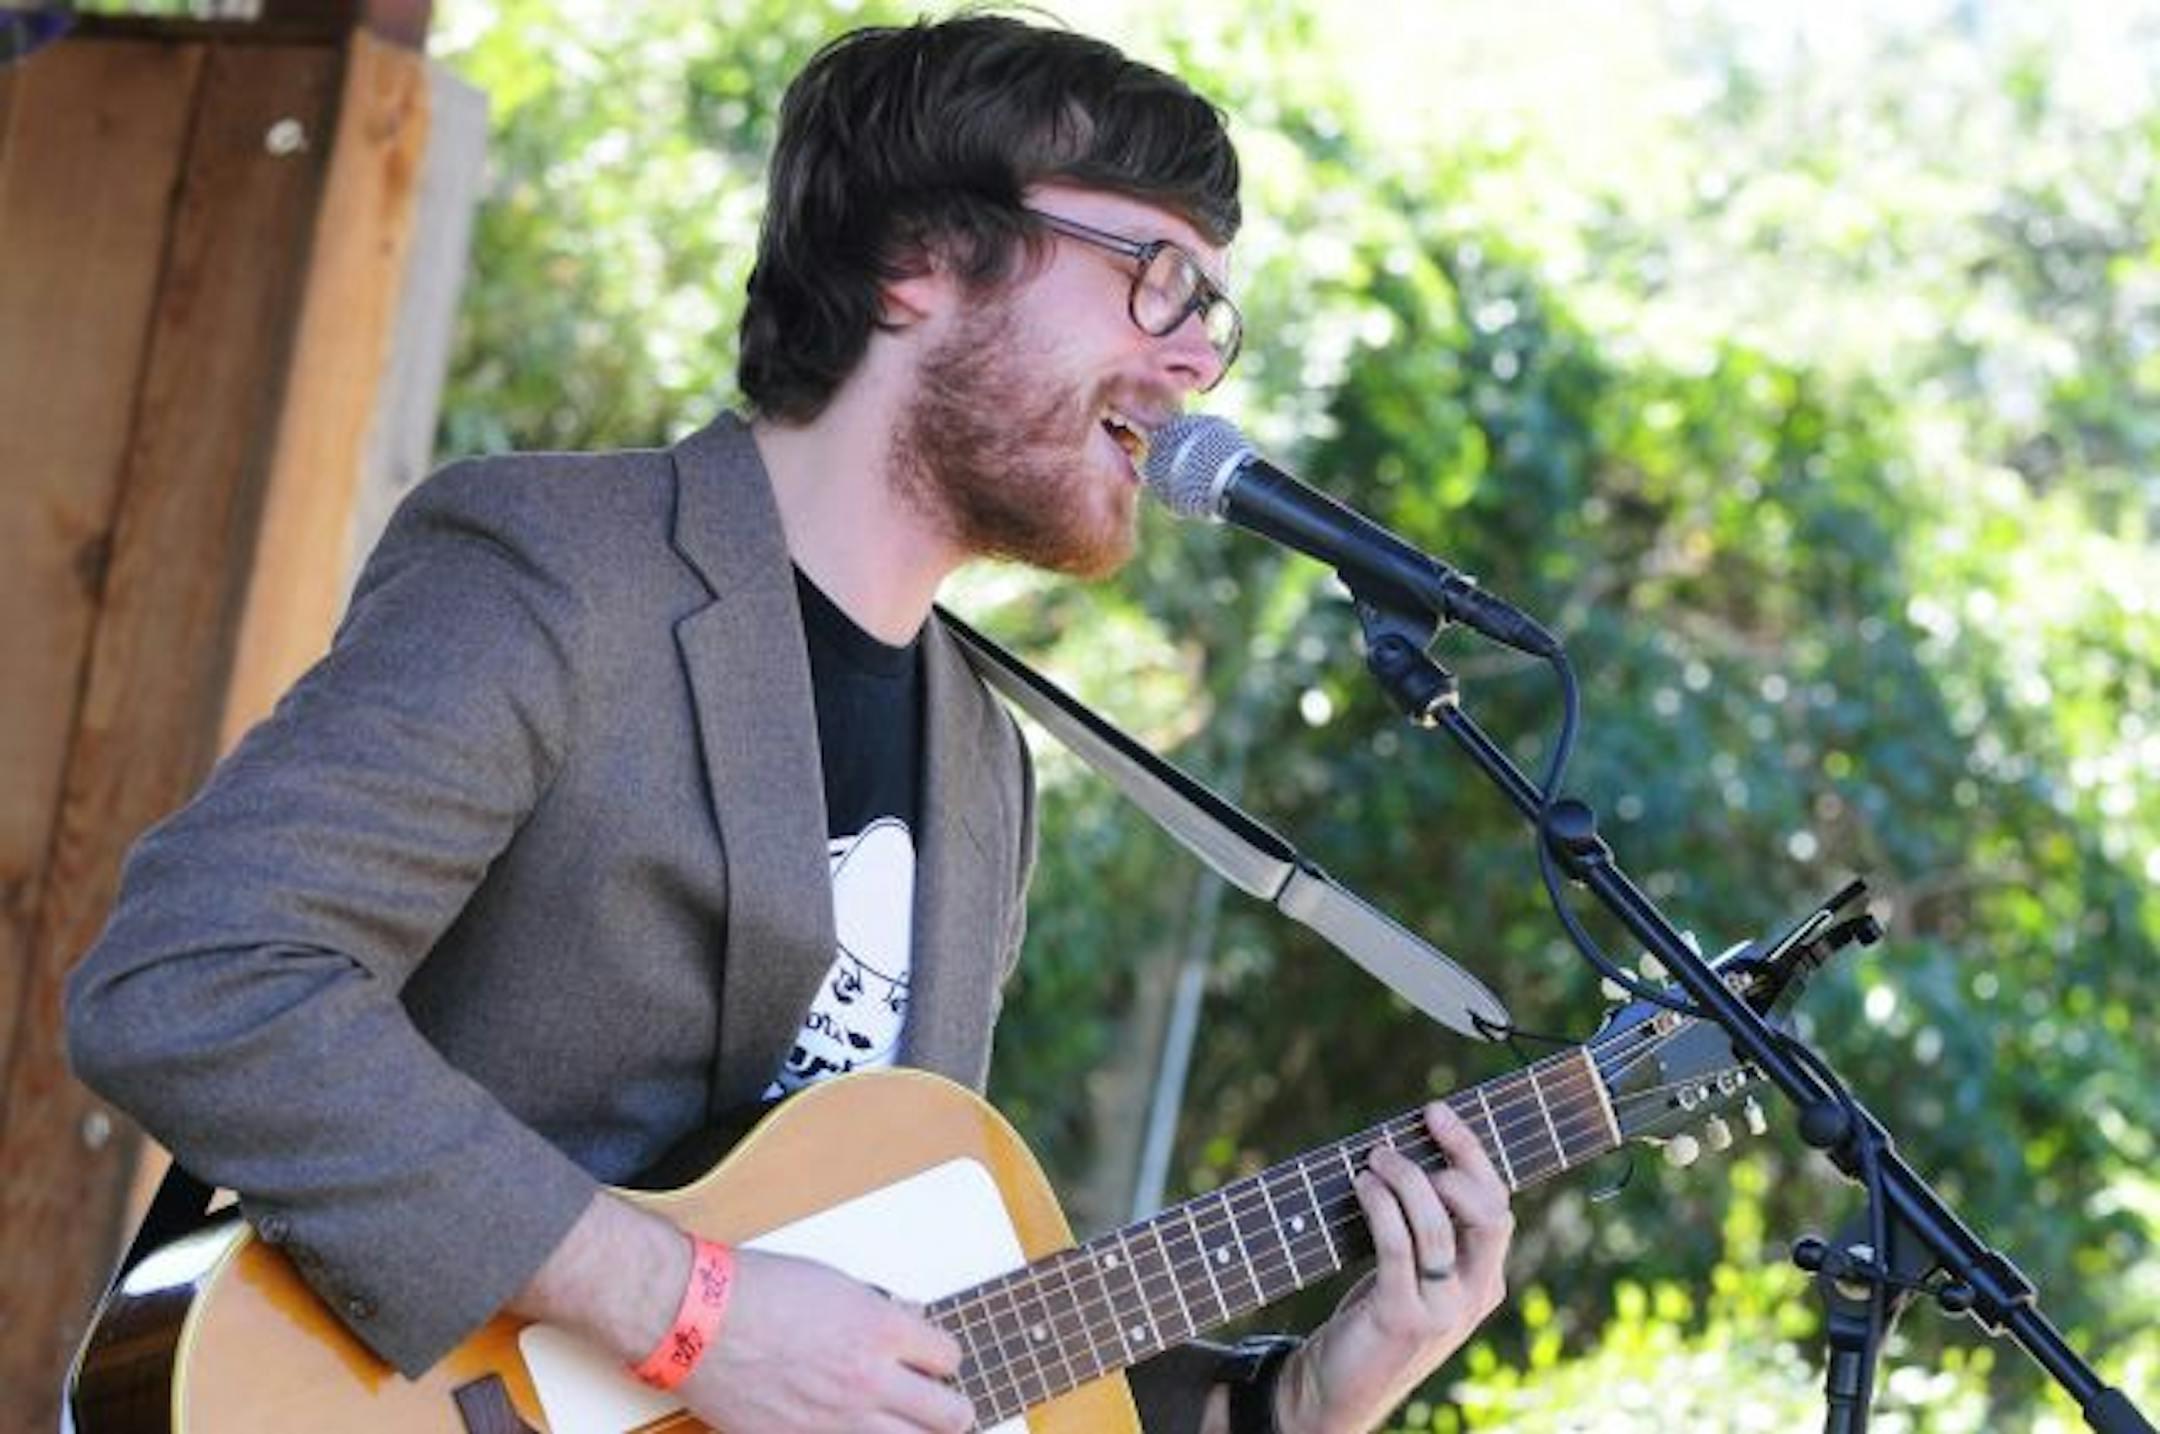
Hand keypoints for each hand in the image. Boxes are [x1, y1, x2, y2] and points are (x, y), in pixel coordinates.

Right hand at [680, 1248, 974, 1432]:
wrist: (695, 1319)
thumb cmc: (756, 1290)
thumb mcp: (833, 1282)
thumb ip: (877, 1308)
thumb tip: (907, 1317)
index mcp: (881, 1329)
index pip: (949, 1357)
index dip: (942, 1358)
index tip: (933, 1361)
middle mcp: (869, 1380)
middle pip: (950, 1415)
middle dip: (952, 1411)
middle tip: (943, 1408)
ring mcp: (837, 1421)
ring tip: (908, 1426)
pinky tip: (856, 1432)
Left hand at [1275, 1102, 1513, 1433]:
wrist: (1340, 1387)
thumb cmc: (1372, 1317)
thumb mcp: (1413, 1273)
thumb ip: (1425, 1229)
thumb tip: (1406, 1149)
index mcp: (1485, 1277)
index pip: (1496, 1202)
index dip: (1471, 1151)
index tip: (1436, 1112)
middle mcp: (1475, 1293)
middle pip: (1488, 1211)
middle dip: (1455, 1159)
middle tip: (1410, 1133)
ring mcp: (1443, 1309)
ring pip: (1439, 1224)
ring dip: (1405, 1178)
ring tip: (1374, 1158)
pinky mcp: (1403, 1318)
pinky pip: (1398, 1247)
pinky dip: (1381, 1207)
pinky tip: (1362, 1186)